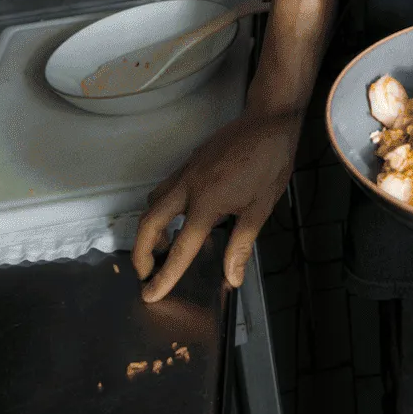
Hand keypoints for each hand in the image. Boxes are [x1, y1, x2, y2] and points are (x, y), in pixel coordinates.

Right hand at [132, 107, 302, 301]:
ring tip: (166, 246)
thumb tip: (231, 278)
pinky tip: (181, 216)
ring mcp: (186, 171)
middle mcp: (188, 186)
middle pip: (149, 222)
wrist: (269, 119)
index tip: (150, 294)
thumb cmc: (270, 162)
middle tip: (147, 272)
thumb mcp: (261, 207)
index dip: (166, 276)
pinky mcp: (190, 161)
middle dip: (142, 252)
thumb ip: (242, 244)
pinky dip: (162, 207)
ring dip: (150, 228)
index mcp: (207, 202)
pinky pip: (166, 188)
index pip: (181, 247)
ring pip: (153, 202)